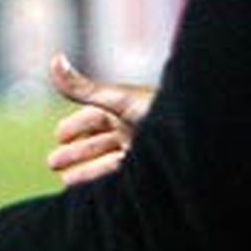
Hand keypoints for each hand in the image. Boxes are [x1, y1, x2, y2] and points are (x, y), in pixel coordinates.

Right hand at [44, 52, 153, 185]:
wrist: (198, 135)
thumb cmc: (157, 110)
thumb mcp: (114, 98)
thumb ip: (80, 87)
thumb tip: (53, 58)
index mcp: (124, 107)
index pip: (93, 117)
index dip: (74, 127)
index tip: (57, 136)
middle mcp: (133, 128)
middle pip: (98, 140)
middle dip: (75, 151)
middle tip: (52, 163)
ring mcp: (141, 149)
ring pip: (106, 160)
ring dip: (84, 170)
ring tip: (65, 181)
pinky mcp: (150, 169)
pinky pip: (120, 177)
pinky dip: (102, 182)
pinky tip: (89, 193)